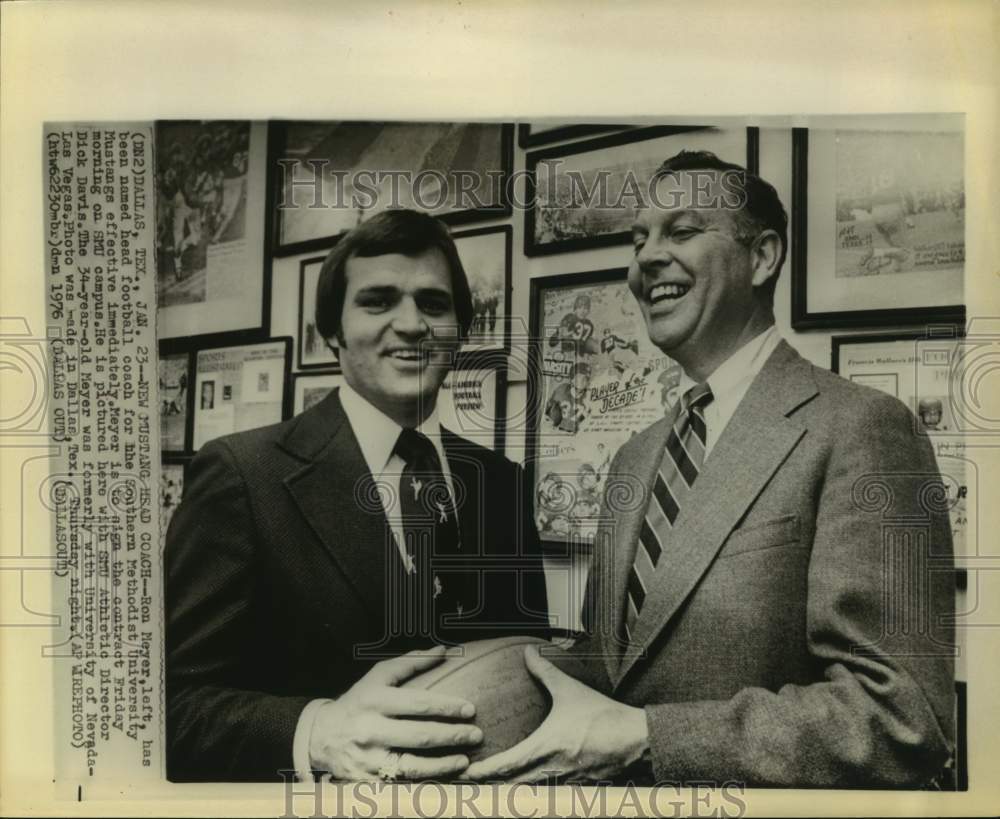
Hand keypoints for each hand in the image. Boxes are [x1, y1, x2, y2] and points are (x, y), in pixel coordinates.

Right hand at [310, 645, 481, 780]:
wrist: (321, 736)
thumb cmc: (359, 701)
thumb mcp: (378, 676)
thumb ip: (411, 662)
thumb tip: (444, 650)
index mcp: (374, 700)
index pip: (418, 703)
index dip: (446, 706)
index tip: (470, 708)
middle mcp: (370, 730)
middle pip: (419, 735)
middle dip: (452, 735)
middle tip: (476, 734)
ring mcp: (368, 759)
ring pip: (412, 765)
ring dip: (443, 764)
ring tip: (465, 759)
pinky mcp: (367, 782)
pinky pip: (402, 784)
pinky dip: (425, 781)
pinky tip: (443, 776)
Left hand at [461, 645, 648, 782]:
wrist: (637, 740)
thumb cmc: (604, 715)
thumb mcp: (571, 690)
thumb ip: (546, 672)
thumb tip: (528, 652)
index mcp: (547, 747)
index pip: (508, 764)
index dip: (485, 771)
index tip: (466, 773)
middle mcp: (554, 769)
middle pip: (513, 787)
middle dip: (491, 787)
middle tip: (469, 785)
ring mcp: (567, 783)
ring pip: (531, 794)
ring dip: (510, 793)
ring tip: (491, 790)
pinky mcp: (579, 788)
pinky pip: (551, 795)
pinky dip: (534, 795)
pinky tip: (526, 790)